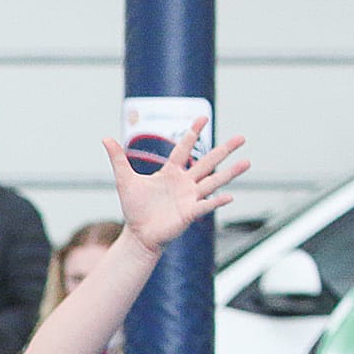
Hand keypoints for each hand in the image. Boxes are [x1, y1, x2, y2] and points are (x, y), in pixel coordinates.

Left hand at [103, 118, 248, 252]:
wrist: (138, 235)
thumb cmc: (134, 208)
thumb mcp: (124, 180)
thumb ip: (118, 159)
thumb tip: (105, 138)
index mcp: (171, 172)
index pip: (184, 148)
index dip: (193, 133)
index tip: (203, 118)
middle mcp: (184, 183)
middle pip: (208, 162)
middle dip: (224, 150)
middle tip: (242, 137)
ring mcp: (189, 197)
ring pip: (213, 181)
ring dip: (230, 173)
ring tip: (247, 162)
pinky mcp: (189, 213)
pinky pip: (205, 205)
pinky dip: (216, 202)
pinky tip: (230, 197)